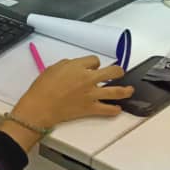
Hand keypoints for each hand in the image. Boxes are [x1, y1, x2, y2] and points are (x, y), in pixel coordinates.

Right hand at [14, 56, 132, 127]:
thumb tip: (74, 67)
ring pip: (116, 91)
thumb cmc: (42, 89)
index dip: (95, 63)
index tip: (94, 66)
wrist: (40, 106)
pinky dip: (114, 110)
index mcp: (78, 66)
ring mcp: (91, 94)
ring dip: (125, 90)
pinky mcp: (90, 108)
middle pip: (112, 72)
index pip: (94, 60)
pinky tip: (117, 109)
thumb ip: (66, 65)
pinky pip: (107, 109)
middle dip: (118, 72)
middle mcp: (88, 78)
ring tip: (129, 90)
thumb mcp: (52, 69)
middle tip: (118, 73)